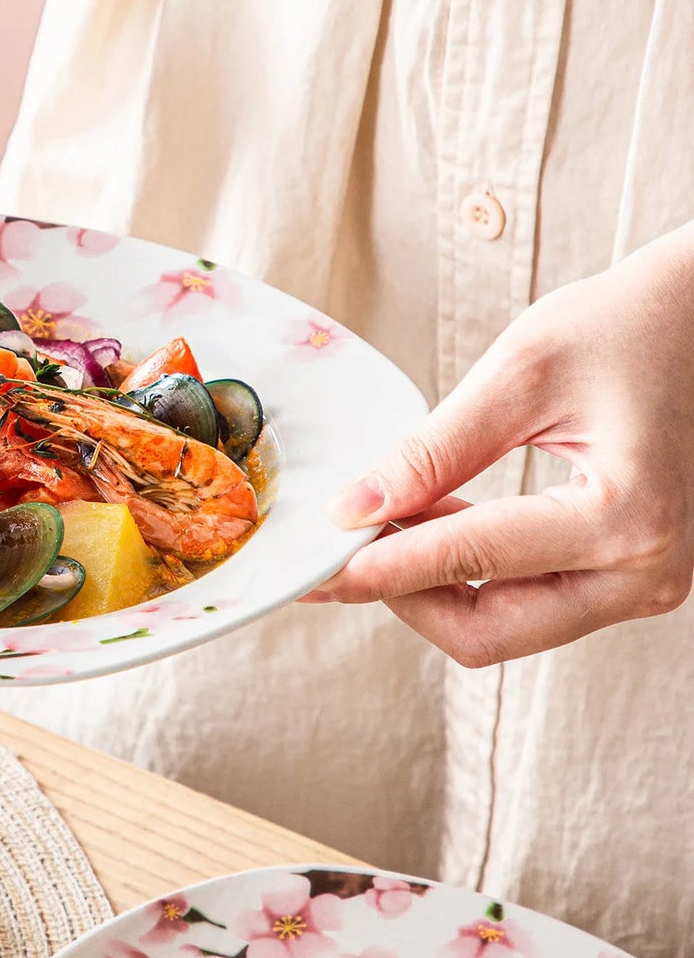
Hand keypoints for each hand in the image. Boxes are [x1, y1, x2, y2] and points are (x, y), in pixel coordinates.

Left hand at [310, 225, 693, 665]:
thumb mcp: (524, 371)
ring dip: (432, 588)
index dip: (377, 570)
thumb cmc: (635, 324)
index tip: (312, 567)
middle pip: (485, 633)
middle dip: (402, 596)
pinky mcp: (629, 580)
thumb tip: (351, 512)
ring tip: (387, 523)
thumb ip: (433, 451)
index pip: (468, 564)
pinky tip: (434, 524)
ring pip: (503, 629)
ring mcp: (644, 586)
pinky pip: (530, 605)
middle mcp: (645, 574)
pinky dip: (470, 578)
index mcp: (626, 518)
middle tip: (341, 551)